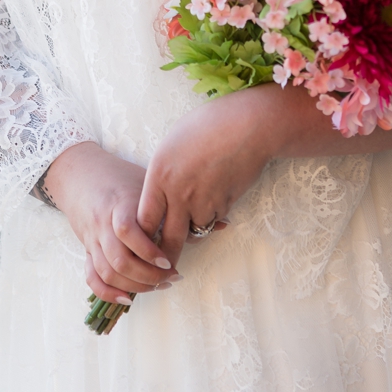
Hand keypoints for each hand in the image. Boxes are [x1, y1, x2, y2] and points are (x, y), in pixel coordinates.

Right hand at [40, 142, 176, 305]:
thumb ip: (178, 202)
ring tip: (159, 286)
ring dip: (134, 285)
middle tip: (171, 277)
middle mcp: (102, 224)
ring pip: (107, 272)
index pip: (128, 232)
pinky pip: (92, 278)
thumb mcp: (150, 182)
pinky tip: (129, 298)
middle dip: (147, 275)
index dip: (149, 251)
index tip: (170, 262)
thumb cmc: (124, 177)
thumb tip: (225, 223)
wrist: (84, 175)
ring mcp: (92, 240)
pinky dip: (108, 292)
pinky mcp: (86, 250)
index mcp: (119, 204)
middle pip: (119, 259)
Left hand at [137, 86, 287, 261]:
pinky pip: (214, 218)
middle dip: (165, 259)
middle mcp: (178, 193)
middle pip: (167, 240)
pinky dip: (214, 214)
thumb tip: (159, 194)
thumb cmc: (210, 125)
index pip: (142, 222)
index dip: (141, 239)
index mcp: (159, 176)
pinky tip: (220, 191)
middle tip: (165, 268)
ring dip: (194, 227)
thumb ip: (162, 173)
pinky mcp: (225, 203)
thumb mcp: (174, 144)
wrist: (250, 124)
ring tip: (200, 207)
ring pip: (194, 231)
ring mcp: (203, 200)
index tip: (142, 246)